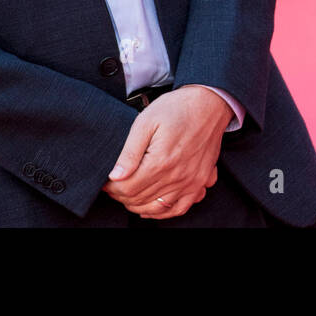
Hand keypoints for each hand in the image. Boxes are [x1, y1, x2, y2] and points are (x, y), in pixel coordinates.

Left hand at [101, 87, 232, 218]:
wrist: (209, 102)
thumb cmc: (177, 108)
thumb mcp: (146, 121)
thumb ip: (130, 151)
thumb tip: (115, 176)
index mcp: (161, 161)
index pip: (127, 189)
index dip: (112, 188)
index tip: (106, 182)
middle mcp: (177, 176)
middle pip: (140, 199)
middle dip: (121, 196)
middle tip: (115, 185)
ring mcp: (191, 181)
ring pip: (157, 208)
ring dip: (138, 205)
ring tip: (129, 195)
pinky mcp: (200, 181)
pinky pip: (180, 208)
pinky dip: (163, 212)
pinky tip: (152, 207)